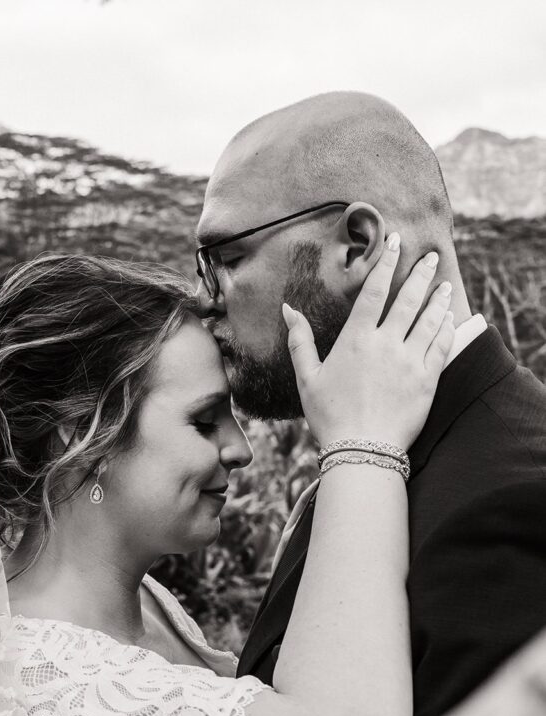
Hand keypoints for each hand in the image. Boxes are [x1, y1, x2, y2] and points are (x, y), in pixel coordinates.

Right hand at [284, 235, 454, 449]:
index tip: (397, 243)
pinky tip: (448, 319)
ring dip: (438, 300)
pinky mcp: (427, 380)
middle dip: (421, 274)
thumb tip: (288, 310)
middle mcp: (385, 345)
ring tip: (445, 285)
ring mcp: (409, 361)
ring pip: (429, 320)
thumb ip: (300, 341)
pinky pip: (440, 346)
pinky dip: (446, 329)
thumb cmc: (330, 417)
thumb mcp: (308, 378)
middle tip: (431, 256)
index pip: (375, 291)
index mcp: (356, 340)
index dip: (387, 264)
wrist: (362, 450)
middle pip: (408, 300)